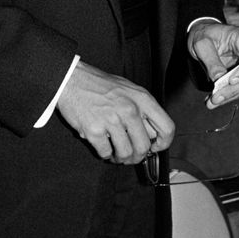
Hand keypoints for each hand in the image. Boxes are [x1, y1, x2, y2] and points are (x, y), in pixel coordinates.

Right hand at [56, 61, 174, 162]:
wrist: (71, 80)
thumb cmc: (100, 85)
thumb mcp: (129, 90)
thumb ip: (143, 110)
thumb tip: (152, 136)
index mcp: (142, 98)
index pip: (167, 128)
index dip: (163, 144)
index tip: (154, 147)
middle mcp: (129, 109)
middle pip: (144, 148)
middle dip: (137, 157)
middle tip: (130, 155)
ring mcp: (112, 120)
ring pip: (126, 154)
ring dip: (121, 158)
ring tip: (115, 152)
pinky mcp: (94, 130)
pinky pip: (105, 153)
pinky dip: (105, 154)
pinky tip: (102, 146)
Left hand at [187, 20, 238, 105]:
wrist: (202, 36)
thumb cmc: (204, 34)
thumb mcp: (202, 44)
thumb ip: (210, 60)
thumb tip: (218, 78)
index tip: (231, 80)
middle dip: (233, 88)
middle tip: (216, 97)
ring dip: (229, 95)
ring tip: (212, 102)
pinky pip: (237, 88)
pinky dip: (226, 96)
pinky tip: (213, 100)